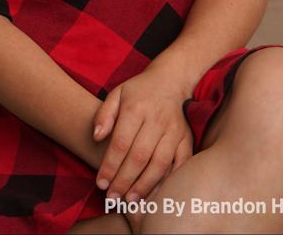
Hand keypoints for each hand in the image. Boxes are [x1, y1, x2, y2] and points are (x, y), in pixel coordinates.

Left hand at [92, 69, 192, 205]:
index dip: (110, 166)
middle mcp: (157, 120)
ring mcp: (174, 130)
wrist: (169, 81)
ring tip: (130, 200)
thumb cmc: (138, 92)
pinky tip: (156, 194)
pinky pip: (180, 165)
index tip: (101, 183)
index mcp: (136, 108)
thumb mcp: (116, 94)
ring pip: (160, 164)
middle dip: (124, 181)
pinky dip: (168, 182)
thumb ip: (104, 115)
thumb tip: (96, 137)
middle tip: (112, 198)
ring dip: (144, 185)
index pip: (120, 143)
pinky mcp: (187, 139)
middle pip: (139, 156)